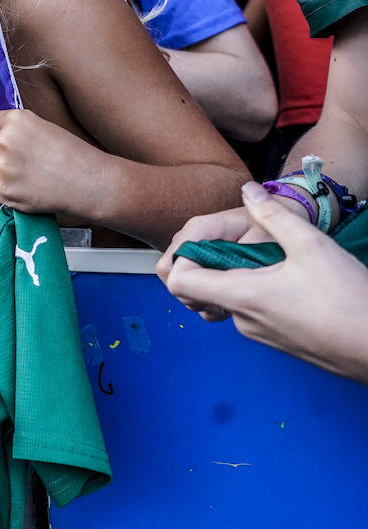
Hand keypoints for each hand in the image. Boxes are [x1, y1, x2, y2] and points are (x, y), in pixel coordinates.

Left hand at [0, 109, 104, 217]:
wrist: (88, 182)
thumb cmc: (72, 155)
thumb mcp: (43, 128)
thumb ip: (16, 130)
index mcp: (15, 120)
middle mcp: (4, 140)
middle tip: (20, 163)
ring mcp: (1, 166)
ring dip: (3, 175)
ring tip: (30, 176)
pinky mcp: (2, 189)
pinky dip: (9, 192)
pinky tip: (30, 189)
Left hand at [163, 182, 367, 382]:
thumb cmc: (349, 300)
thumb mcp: (312, 245)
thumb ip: (274, 214)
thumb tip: (248, 190)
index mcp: (241, 296)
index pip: (178, 283)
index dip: (183, 259)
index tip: (208, 241)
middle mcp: (242, 319)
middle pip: (202, 289)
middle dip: (216, 261)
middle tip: (245, 241)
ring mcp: (258, 333)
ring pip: (231, 298)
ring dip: (242, 275)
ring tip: (273, 258)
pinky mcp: (276, 339)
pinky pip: (253, 310)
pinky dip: (259, 291)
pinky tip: (291, 279)